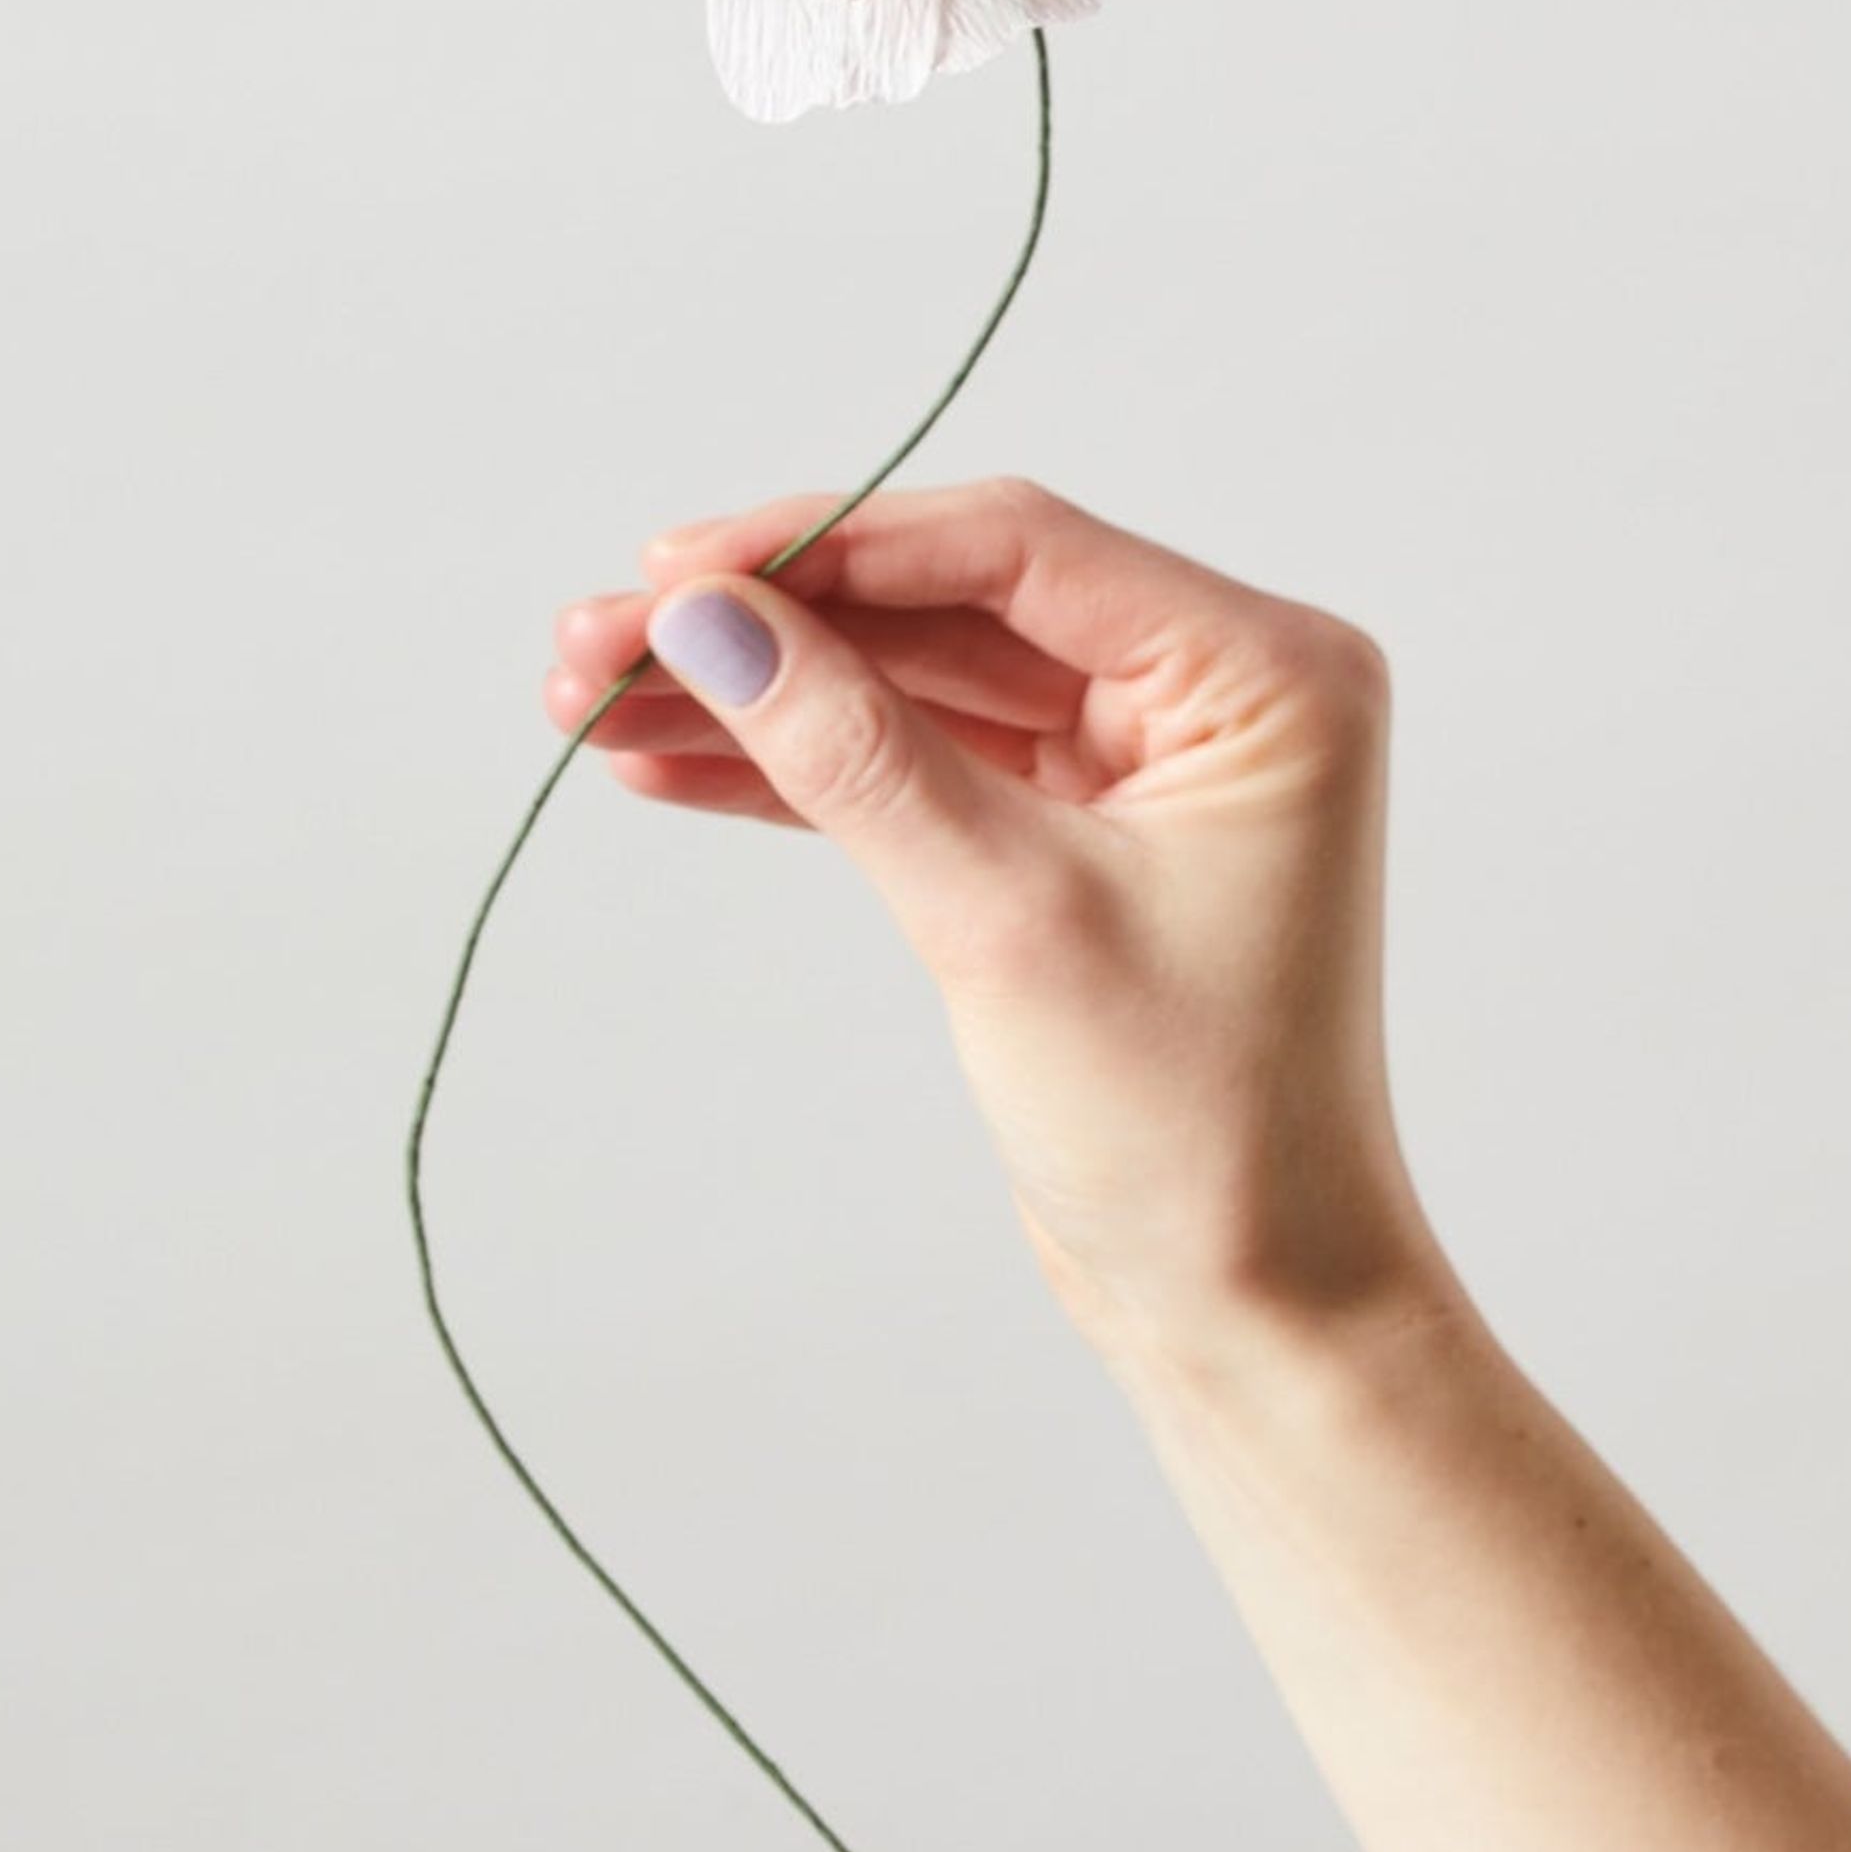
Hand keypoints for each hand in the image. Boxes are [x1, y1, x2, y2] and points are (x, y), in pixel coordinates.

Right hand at [547, 475, 1437, 1359]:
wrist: (1249, 1307)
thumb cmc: (1191, 1125)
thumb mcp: (1003, 915)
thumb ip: (850, 749)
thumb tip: (708, 616)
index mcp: (1262, 672)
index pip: (1014, 549)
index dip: (830, 545)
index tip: (675, 563)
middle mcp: (1212, 689)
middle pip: (945, 604)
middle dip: (766, 622)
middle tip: (596, 636)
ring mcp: (1140, 759)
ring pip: (913, 681)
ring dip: (757, 689)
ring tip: (588, 696)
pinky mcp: (1074, 830)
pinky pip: (918, 759)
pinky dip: (797, 764)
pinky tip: (668, 759)